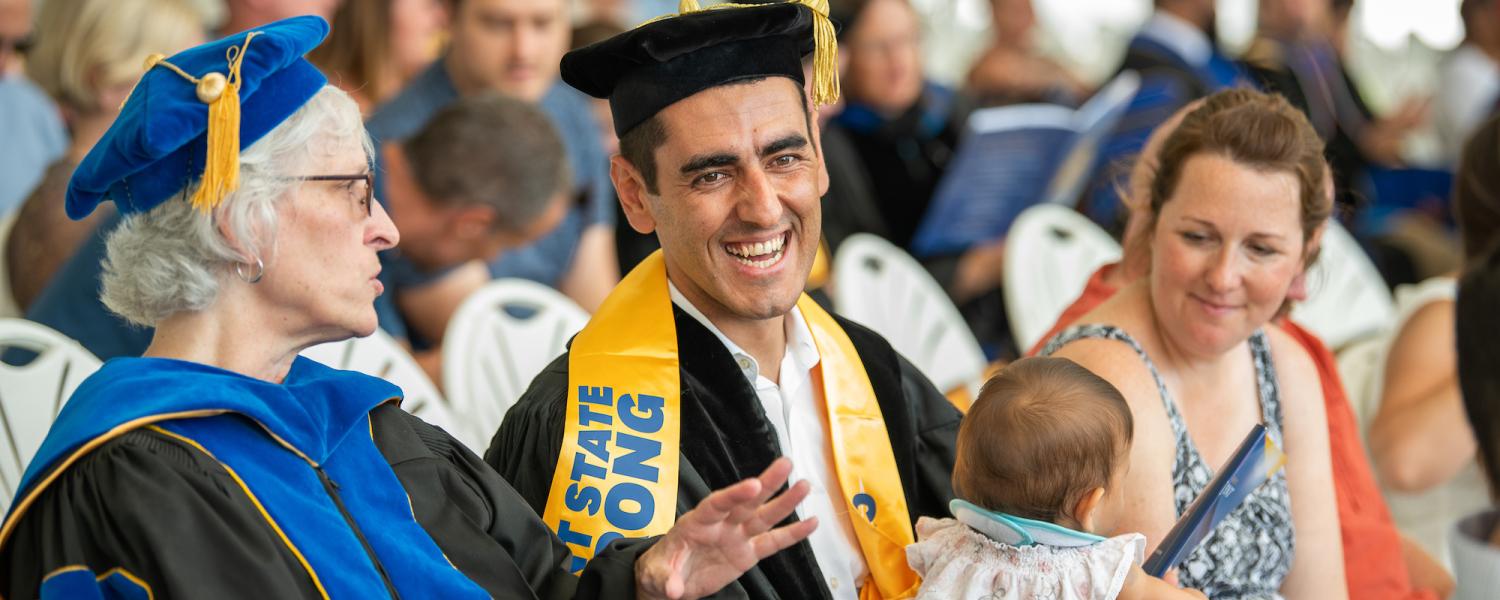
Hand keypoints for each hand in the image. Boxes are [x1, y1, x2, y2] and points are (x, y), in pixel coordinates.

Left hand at [634, 458, 815, 599]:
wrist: (669, 580)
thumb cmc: (661, 568)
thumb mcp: (657, 573)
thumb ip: (667, 578)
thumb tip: (673, 588)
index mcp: (697, 522)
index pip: (718, 503)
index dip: (735, 494)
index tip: (753, 484)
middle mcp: (721, 524)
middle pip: (747, 502)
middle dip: (766, 483)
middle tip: (785, 465)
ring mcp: (736, 537)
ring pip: (764, 517)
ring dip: (785, 502)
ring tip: (804, 486)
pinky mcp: (747, 553)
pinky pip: (773, 542)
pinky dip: (792, 534)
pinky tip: (810, 523)